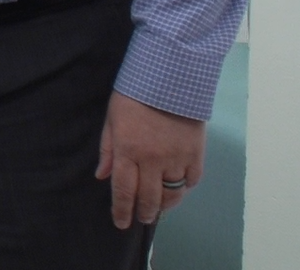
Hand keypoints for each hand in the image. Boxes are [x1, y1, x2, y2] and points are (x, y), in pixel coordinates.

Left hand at [95, 91, 205, 228]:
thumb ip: (108, 150)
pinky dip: (185, 187)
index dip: (122, 211)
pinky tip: (179, 187)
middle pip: (150, 198)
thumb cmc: (134, 94)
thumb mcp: (112, 118)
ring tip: (161, 207)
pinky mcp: (196, 153)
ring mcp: (177, 158)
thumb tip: (102, 177)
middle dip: (145, 212)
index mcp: (128, 150)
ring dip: (166, 204)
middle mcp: (153, 160)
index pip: (124, 191)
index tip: (121, 223)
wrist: (170, 75)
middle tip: (143, 217)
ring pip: (173, 193)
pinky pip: (192, 180)